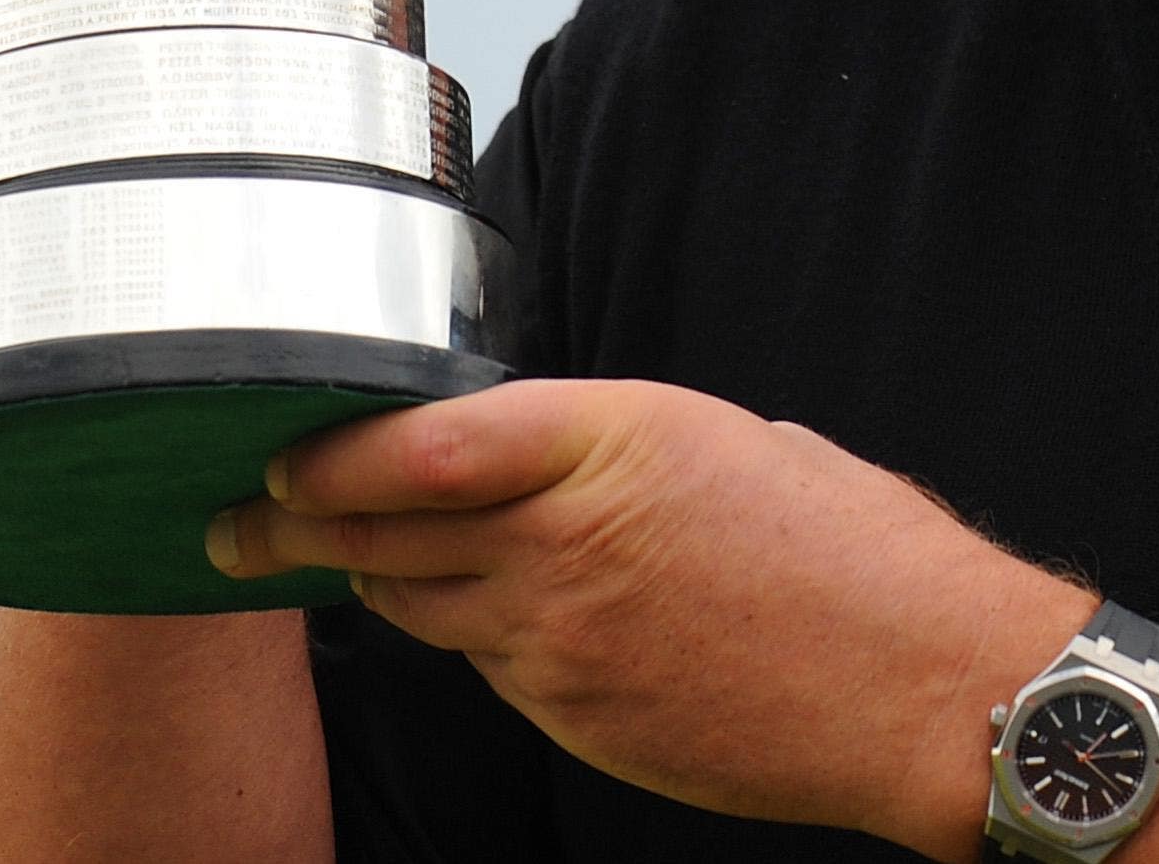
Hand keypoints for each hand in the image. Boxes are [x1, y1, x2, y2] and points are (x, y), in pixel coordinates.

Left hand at [204, 380, 1082, 857]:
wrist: (922, 686)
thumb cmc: (858, 552)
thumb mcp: (734, 443)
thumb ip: (616, 450)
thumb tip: (550, 460)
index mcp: (613, 442)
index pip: (418, 446)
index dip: (327, 454)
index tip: (279, 450)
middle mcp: (568, 541)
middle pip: (380, 532)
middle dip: (291, 524)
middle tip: (236, 520)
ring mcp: (563, 642)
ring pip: (416, 604)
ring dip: (373, 578)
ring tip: (333, 558)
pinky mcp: (576, 716)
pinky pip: (486, 665)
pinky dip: (467, 635)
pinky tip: (479, 615)